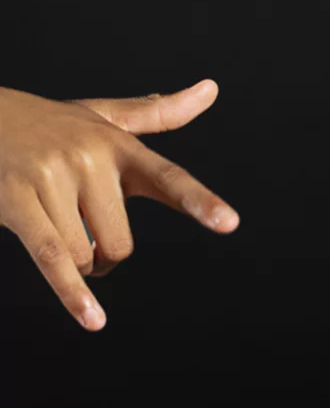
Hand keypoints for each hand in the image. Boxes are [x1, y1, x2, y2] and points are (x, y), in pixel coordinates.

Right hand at [0, 81, 238, 330]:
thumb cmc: (46, 124)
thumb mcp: (103, 117)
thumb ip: (158, 113)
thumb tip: (211, 89)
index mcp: (119, 146)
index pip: (168, 178)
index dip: (199, 202)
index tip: (229, 223)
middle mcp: (90, 158)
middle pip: (121, 243)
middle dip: (105, 253)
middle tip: (82, 231)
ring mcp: (52, 177)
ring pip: (86, 255)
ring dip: (75, 263)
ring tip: (54, 228)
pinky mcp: (17, 200)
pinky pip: (55, 257)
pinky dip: (74, 292)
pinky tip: (93, 319)